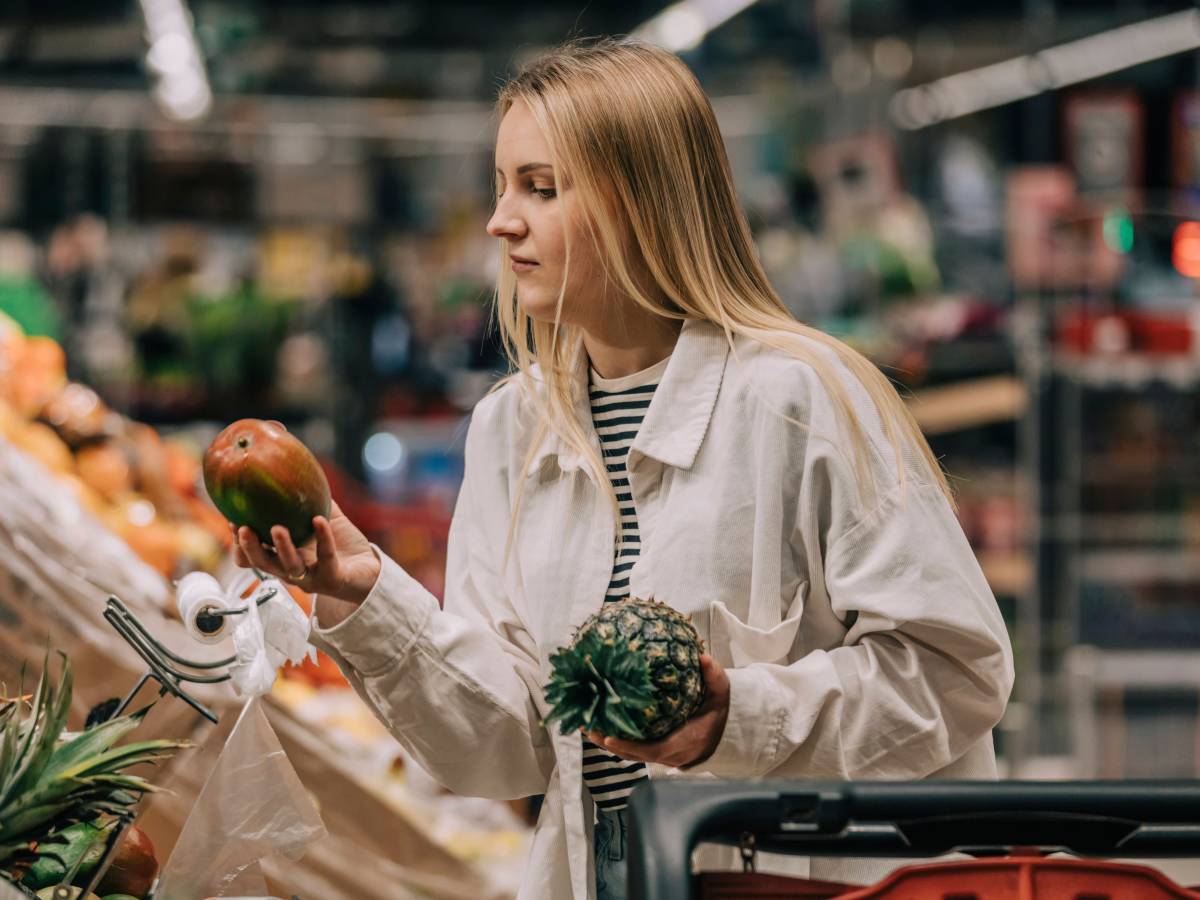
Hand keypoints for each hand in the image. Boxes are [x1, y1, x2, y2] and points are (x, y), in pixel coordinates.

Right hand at [233, 500, 380, 604]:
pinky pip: (326, 558)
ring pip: (289, 567)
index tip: (231, 520)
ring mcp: (311, 577)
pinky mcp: (332, 579)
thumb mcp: (322, 517)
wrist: (370, 568)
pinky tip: (320, 520)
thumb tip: (293, 468)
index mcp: (284, 556)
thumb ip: (307, 498)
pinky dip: (323, 538)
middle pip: (262, 564)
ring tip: (277, 528)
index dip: (239, 543)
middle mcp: (292, 570)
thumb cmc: (343, 544)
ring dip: (281, 548)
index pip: (253, 555)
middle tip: (242, 528)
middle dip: (249, 547)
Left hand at [585, 654, 730, 768]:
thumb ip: (713, 675)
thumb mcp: (720, 692)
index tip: (609, 737)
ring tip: (587, 725)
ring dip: (608, 742)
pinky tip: (600, 726)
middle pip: (635, 755)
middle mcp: (673, 754)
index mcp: (686, 742)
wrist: (727, 731)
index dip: (630, 746)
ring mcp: (665, 756)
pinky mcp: (658, 751)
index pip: (654, 750)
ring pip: (632, 754)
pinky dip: (617, 740)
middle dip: (610, 743)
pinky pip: (634, 749)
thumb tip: (704, 657)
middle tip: (588, 728)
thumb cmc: (719, 711)